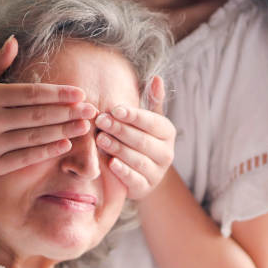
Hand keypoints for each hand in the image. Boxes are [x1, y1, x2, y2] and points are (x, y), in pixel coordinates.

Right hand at [0, 36, 98, 177]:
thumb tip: (15, 40)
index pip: (30, 94)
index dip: (57, 94)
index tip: (79, 92)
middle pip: (37, 116)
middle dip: (68, 112)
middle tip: (91, 109)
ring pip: (34, 137)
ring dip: (63, 132)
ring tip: (85, 126)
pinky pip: (25, 158)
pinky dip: (47, 152)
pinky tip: (65, 145)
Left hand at [96, 76, 175, 199]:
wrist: (144, 174)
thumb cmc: (141, 138)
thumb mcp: (148, 121)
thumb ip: (151, 101)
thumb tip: (156, 78)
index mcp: (167, 133)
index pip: (152, 122)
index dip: (134, 116)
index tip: (115, 109)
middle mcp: (167, 153)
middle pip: (143, 140)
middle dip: (121, 130)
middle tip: (101, 121)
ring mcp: (157, 173)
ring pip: (138, 160)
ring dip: (118, 149)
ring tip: (100, 138)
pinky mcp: (145, 188)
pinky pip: (135, 180)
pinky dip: (123, 172)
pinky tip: (111, 163)